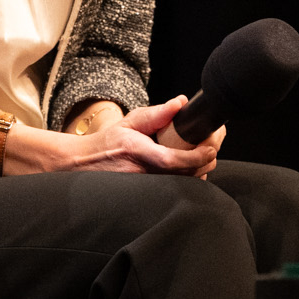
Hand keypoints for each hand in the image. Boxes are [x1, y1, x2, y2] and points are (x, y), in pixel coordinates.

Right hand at [8, 96, 220, 177]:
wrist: (86, 166)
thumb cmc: (108, 144)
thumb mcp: (130, 122)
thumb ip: (156, 114)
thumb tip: (181, 103)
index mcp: (139, 153)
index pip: (175, 160)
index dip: (199, 155)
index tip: (212, 145)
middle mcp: (145, 174)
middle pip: (188, 175)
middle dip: (206, 160)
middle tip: (212, 142)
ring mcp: (149, 188)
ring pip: (186, 184)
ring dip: (200, 169)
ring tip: (204, 151)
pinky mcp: (152, 196)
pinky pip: (178, 188)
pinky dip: (189, 177)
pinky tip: (191, 165)